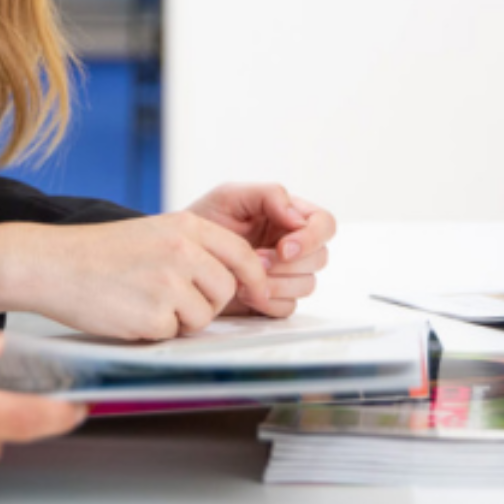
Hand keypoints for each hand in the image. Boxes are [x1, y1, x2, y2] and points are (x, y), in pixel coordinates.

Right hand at [0, 214, 271, 340]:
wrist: (54, 264)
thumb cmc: (100, 252)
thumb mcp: (154, 232)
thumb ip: (194, 247)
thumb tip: (234, 275)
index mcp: (186, 226)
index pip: (240, 255)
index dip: (254, 278)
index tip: (259, 292)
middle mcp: (183, 251)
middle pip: (225, 290)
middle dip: (208, 302)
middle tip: (175, 298)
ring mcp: (169, 283)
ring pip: (203, 316)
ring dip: (180, 318)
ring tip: (146, 301)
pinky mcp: (153, 314)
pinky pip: (173, 333)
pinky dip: (155, 329)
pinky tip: (130, 311)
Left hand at [185, 183, 336, 317]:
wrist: (179, 255)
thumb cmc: (203, 220)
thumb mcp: (230, 196)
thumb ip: (269, 195)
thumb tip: (298, 218)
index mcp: (289, 216)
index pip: (324, 225)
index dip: (312, 238)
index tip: (283, 248)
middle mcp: (293, 245)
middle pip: (320, 258)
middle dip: (288, 264)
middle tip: (256, 262)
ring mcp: (284, 274)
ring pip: (307, 285)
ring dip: (276, 284)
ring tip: (244, 276)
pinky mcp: (273, 298)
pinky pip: (287, 307)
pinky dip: (267, 302)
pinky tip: (244, 292)